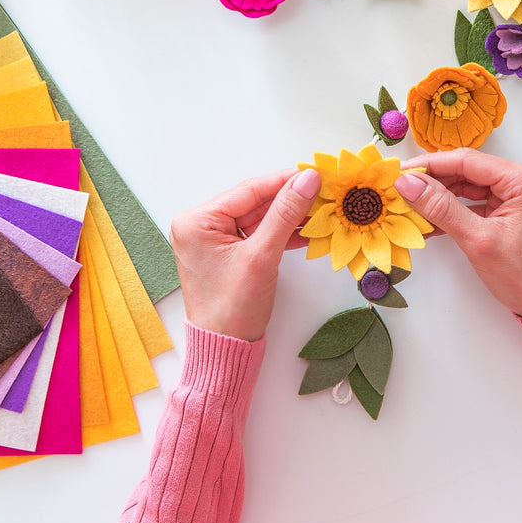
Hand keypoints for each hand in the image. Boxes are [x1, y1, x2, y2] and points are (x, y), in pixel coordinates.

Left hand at [169, 168, 320, 340]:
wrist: (225, 350)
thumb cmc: (233, 308)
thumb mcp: (262, 256)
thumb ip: (285, 214)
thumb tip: (308, 179)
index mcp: (197, 221)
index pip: (248, 190)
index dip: (285, 180)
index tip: (315, 172)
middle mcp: (201, 226)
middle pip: (254, 202)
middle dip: (290, 199)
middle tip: (324, 191)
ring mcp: (214, 241)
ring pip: (260, 218)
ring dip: (290, 217)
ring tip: (322, 210)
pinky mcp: (228, 254)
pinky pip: (258, 235)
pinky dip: (282, 234)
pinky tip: (307, 230)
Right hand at [396, 149, 521, 316]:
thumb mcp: (478, 241)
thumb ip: (441, 208)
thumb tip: (408, 183)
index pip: (468, 160)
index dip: (430, 165)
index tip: (399, 172)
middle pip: (469, 170)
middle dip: (433, 181)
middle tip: (399, 189)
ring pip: (471, 186)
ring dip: (441, 197)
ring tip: (409, 206)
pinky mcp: (515, 209)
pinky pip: (478, 201)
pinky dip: (455, 210)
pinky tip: (429, 220)